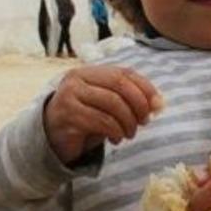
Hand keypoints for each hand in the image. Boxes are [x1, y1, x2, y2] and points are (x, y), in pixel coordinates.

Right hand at [44, 65, 161, 164]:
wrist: (52, 139)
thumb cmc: (85, 120)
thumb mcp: (108, 107)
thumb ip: (129, 100)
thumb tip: (158, 104)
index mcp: (90, 71)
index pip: (124, 72)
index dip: (145, 88)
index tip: (158, 106)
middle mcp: (78, 78)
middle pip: (119, 84)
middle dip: (138, 105)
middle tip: (144, 122)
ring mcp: (70, 95)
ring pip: (112, 103)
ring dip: (128, 122)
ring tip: (129, 134)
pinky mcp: (68, 114)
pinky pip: (101, 120)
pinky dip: (115, 131)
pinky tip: (116, 139)